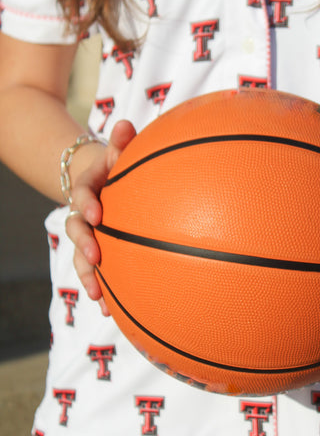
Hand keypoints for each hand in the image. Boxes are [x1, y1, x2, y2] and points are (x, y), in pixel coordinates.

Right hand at [65, 120, 136, 314]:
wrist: (99, 178)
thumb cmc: (116, 165)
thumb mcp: (117, 151)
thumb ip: (122, 141)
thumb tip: (126, 125)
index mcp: (87, 188)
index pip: (82, 195)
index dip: (86, 204)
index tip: (95, 214)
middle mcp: (82, 213)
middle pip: (76, 231)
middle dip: (84, 247)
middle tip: (96, 259)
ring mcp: (87, 234)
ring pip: (81, 257)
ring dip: (89, 277)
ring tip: (99, 298)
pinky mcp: (95, 249)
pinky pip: (96, 270)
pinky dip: (103, 288)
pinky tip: (112, 310)